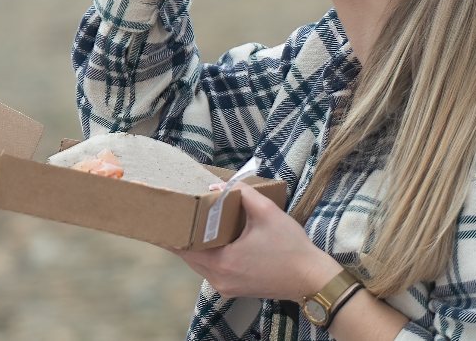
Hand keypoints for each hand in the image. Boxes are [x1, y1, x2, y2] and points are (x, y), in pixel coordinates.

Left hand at [166, 182, 334, 300]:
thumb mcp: (267, 213)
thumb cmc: (291, 246)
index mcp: (222, 262)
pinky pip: (213, 270)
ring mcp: (226, 287)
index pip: (184, 248)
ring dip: (197, 246)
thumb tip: (219, 186)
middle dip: (183, 236)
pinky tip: (213, 239)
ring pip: (200, 264)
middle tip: (176, 216)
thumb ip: (242, 195)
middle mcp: (219, 279)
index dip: (172, 232)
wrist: (312, 278)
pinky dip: (209, 255)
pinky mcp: (235, 289)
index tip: (163, 218)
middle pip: (189, 256)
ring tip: (192, 224)